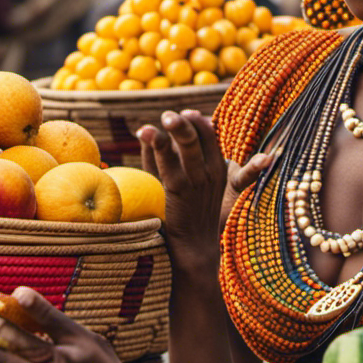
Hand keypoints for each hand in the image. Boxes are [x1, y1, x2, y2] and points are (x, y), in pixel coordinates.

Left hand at [137, 110, 269, 272]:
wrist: (195, 249)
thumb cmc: (188, 216)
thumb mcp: (187, 185)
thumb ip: (169, 160)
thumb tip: (149, 135)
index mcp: (218, 169)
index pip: (210, 134)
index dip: (197, 121)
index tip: (186, 114)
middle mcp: (210, 172)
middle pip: (199, 136)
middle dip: (184, 122)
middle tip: (171, 114)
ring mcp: (196, 181)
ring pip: (185, 146)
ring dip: (174, 129)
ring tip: (163, 117)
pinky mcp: (179, 190)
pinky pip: (167, 162)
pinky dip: (156, 145)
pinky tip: (144, 132)